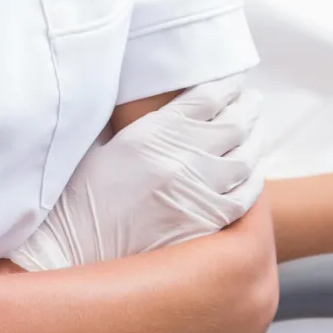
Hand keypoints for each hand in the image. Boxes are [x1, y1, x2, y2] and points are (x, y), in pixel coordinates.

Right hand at [10, 77, 262, 271]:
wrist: (75, 249)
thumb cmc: (82, 197)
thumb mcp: (106, 146)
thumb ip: (142, 125)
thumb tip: (168, 110)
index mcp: (152, 133)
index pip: (205, 98)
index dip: (226, 86)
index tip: (234, 83)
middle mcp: (179, 160)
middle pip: (233, 123)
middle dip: (248, 108)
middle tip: (254, 102)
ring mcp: (197, 193)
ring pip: (245, 158)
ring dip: (256, 140)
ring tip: (257, 130)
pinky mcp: (205, 224)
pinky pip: (245, 198)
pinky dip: (254, 181)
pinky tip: (252, 172)